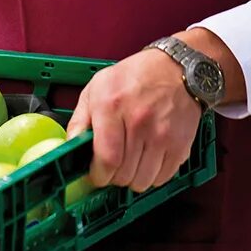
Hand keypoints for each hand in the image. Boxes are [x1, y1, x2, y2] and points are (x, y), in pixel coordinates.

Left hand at [66, 47, 202, 192]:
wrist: (175, 69)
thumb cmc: (133, 77)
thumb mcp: (96, 87)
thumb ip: (79, 119)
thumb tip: (71, 146)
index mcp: (112, 106)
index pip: (107, 158)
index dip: (99, 175)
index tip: (96, 174)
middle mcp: (138, 122)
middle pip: (124, 174)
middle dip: (113, 176)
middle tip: (112, 165)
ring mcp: (162, 135)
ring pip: (143, 181)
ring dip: (133, 178)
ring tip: (131, 161)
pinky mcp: (180, 145)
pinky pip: (163, 178)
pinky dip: (153, 175)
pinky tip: (148, 158)